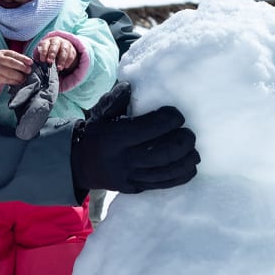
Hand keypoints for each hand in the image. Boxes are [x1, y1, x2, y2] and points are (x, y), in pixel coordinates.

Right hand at [0, 48, 31, 89]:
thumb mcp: (5, 57)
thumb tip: (29, 64)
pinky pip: (8, 80)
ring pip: (10, 73)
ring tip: (24, 78)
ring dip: (19, 76)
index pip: (14, 55)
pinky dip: (15, 81)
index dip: (23, 58)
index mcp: (2, 53)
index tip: (31, 62)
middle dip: (22, 67)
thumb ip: (15, 59)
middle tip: (28, 71)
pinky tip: (19, 82)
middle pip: (12, 63)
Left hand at [33, 36, 77, 70]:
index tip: (42, 60)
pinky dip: (69, 61)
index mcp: (48, 41)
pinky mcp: (72, 49)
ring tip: (59, 68)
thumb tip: (35, 65)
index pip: (45, 45)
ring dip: (61, 60)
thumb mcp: (44, 53)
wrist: (61, 47)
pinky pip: (71, 55)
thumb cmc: (49, 52)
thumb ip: (40, 57)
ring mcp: (65, 44)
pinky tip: (66, 67)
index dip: (43, 52)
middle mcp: (57, 41)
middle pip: (55, 46)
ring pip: (64, 50)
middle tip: (50, 62)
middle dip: (52, 54)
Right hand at [70, 82, 198, 193]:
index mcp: (113, 138)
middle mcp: (122, 160)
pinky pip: (162, 185)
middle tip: (189, 134)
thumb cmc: (96, 133)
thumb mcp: (100, 113)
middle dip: (181, 142)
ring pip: (164, 172)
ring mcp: (129, 177)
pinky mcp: (136, 188)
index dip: (167, 121)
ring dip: (185, 161)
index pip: (145, 130)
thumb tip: (131, 86)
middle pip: (160, 154)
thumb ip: (116, 100)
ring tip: (193, 151)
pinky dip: (180, 176)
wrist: (81, 165)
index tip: (177, 115)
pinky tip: (190, 167)